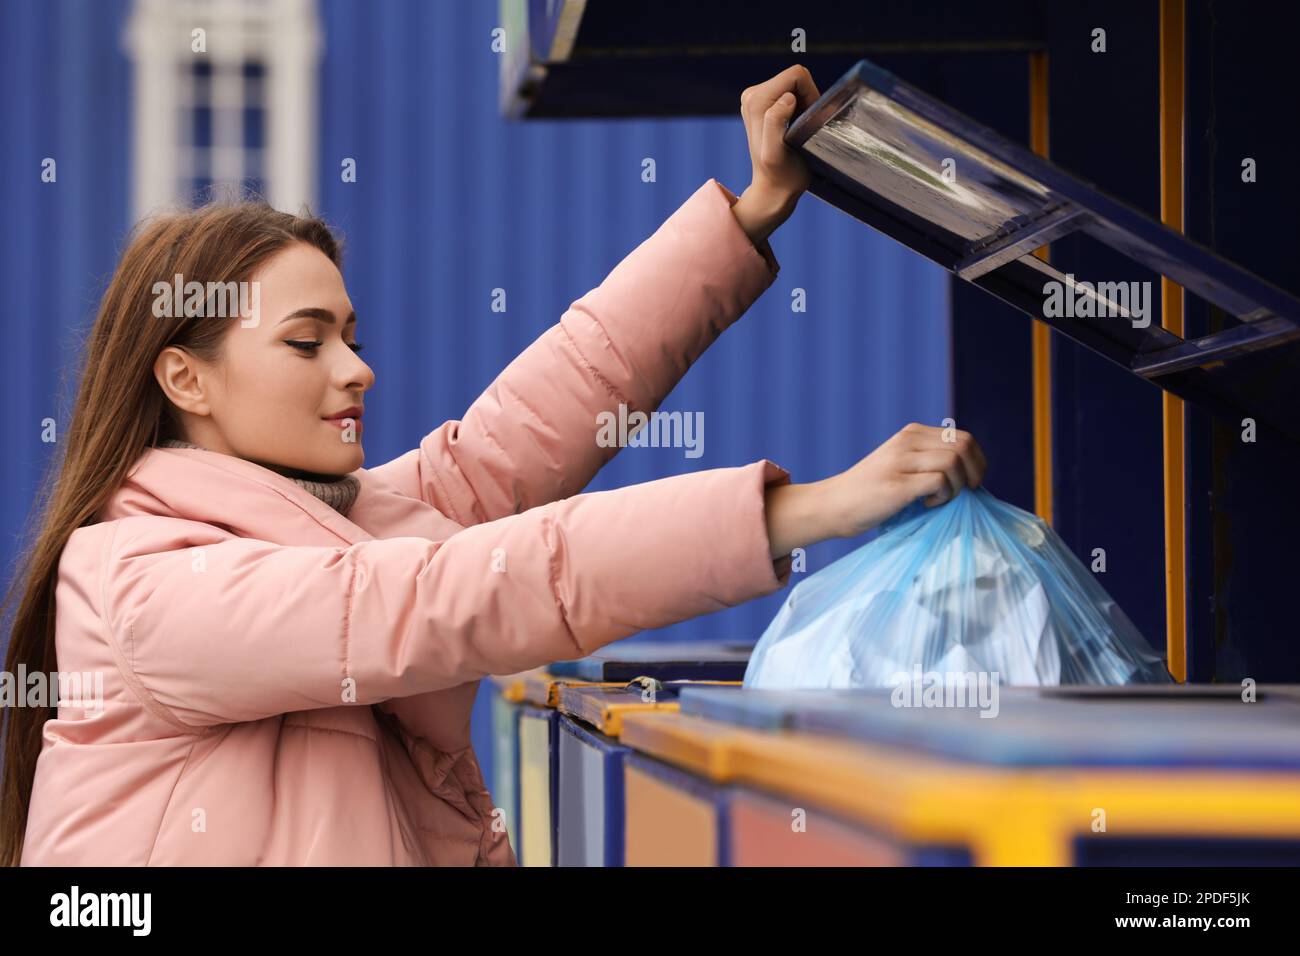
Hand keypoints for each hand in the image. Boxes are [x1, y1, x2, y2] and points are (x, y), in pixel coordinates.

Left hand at [732, 65, 820, 244]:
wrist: (773, 189)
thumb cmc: (780, 174)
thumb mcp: (775, 153)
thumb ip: (775, 122)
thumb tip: (786, 99)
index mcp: (755, 100)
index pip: (796, 75)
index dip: (811, 94)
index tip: (807, 120)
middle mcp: (751, 94)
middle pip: (795, 77)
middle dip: (807, 98)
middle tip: (803, 127)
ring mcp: (756, 98)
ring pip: (794, 84)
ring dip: (804, 104)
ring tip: (797, 130)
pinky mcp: (763, 103)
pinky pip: (791, 91)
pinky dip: (799, 107)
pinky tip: (793, 128)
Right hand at [764, 423, 987, 557]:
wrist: (834, 504)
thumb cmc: (871, 492)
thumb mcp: (901, 464)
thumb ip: (929, 459)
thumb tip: (972, 472)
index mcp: (911, 433)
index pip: (964, 438)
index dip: (977, 462)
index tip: (969, 484)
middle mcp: (907, 441)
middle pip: (963, 447)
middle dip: (973, 474)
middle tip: (962, 494)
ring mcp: (901, 461)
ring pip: (954, 463)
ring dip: (956, 487)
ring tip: (938, 500)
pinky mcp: (897, 484)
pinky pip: (939, 482)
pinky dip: (943, 497)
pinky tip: (927, 505)